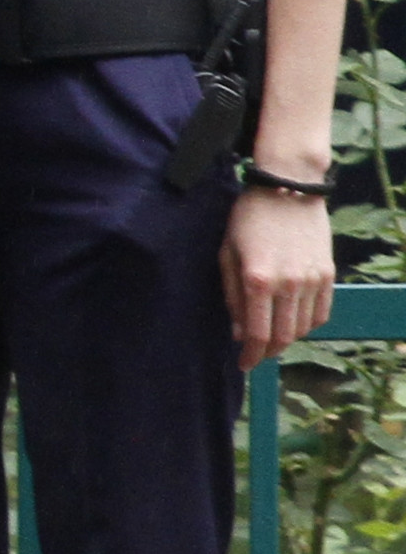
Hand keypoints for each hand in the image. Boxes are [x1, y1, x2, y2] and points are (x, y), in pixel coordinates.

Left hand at [227, 181, 335, 368]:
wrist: (287, 189)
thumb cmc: (247, 219)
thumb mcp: (226, 254)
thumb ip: (231, 296)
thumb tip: (238, 332)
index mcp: (257, 280)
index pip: (257, 334)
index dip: (249, 355)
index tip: (242, 364)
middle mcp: (288, 284)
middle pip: (283, 337)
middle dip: (267, 353)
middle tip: (254, 356)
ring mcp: (312, 280)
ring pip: (303, 328)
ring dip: (287, 340)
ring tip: (271, 339)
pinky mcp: (327, 274)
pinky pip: (321, 313)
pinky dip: (307, 325)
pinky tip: (293, 323)